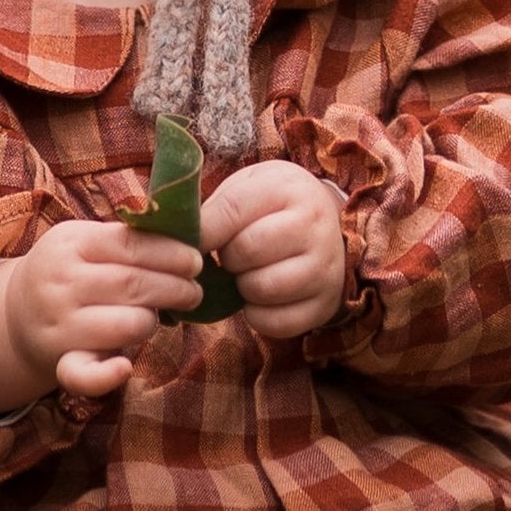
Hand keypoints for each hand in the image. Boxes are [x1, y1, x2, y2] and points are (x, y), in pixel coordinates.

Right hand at [0, 219, 201, 410]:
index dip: (170, 252)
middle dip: (175, 287)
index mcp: (70, 244)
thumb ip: (124, 237)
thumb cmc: (67, 272)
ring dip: (154, 319)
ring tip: (161, 315)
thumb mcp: (82, 241)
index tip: (195, 260)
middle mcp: (61, 283)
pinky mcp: (60, 362)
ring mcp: (59, 325)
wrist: (14, 315)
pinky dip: (106, 376)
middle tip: (194, 291)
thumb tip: (185, 234)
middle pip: (133, 283)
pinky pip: (83, 374)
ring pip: (125, 323)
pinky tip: (124, 367)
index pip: (129, 243)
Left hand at [200, 158, 348, 341]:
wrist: (330, 228)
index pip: (232, 209)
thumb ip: (218, 208)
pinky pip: (275, 322)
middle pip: (247, 251)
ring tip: (248, 273)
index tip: (191, 243)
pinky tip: (261, 297)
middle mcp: (314, 226)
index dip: (204, 231)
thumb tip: (180, 240)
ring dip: (242, 287)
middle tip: (231, 255)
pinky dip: (257, 315)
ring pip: (261, 288)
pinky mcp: (325, 304)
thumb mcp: (250, 188)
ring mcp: (324, 268)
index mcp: (289, 188)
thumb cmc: (274, 206)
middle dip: (227, 258)